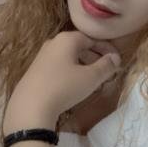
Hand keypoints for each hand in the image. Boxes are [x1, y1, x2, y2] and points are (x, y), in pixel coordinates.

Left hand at [3, 31, 121, 134]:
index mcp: (67, 39)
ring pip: (69, 56)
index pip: (92, 39)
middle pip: (79, 46)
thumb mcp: (90, 78)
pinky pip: (59, 64)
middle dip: (95, 56)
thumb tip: (115, 58)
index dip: (106, 48)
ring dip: (83, 64)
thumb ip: (105, 66)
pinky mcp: (35, 70)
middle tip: (108, 68)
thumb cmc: (64, 87)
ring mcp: (42, 56)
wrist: (30, 107)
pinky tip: (75, 83)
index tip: (117, 59)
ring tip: (94, 77)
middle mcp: (53, 43)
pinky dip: (71, 70)